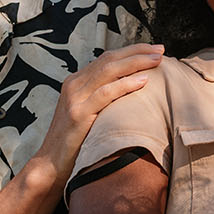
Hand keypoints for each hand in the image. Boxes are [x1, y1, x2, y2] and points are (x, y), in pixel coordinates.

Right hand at [35, 43, 164, 177]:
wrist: (51, 164)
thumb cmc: (75, 142)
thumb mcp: (89, 114)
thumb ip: (103, 99)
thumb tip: (133, 92)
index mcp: (76, 82)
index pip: (107, 58)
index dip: (131, 51)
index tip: (154, 49)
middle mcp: (74, 84)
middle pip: (109, 59)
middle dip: (137, 51)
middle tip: (161, 49)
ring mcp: (74, 98)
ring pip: (109, 70)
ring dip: (136, 62)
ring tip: (157, 60)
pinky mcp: (78, 114)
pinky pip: (105, 94)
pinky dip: (125, 84)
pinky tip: (143, 80)